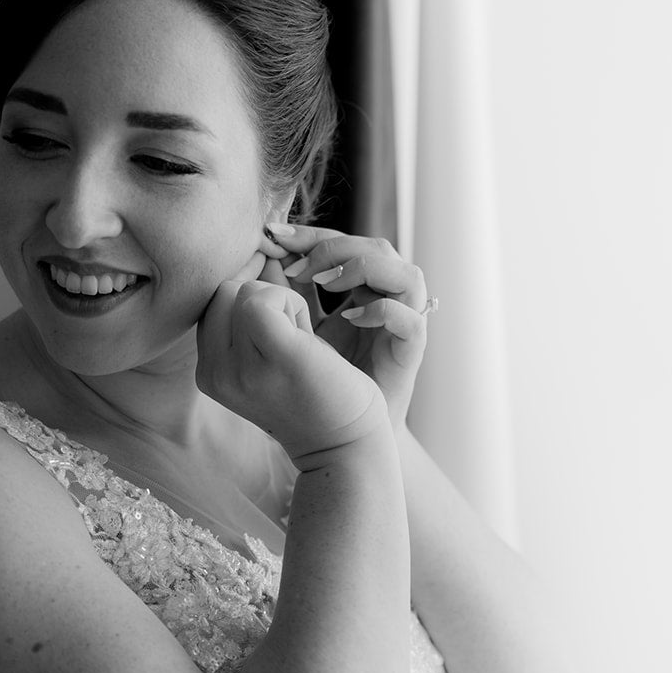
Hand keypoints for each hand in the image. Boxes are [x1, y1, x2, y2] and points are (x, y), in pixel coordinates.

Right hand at [196, 253, 385, 463]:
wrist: (346, 446)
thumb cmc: (316, 394)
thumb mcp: (274, 350)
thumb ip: (258, 308)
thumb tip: (264, 246)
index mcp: (208, 373)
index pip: (214, 302)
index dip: (252, 300)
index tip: (282, 332)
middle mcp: (214, 374)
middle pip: (226, 290)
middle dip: (267, 300)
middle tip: (296, 343)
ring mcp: (241, 366)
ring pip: (246, 289)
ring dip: (285, 305)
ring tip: (303, 347)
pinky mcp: (276, 353)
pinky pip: (266, 296)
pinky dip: (296, 307)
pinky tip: (313, 340)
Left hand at [262, 223, 430, 429]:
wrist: (345, 436)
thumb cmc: (318, 381)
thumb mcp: (291, 330)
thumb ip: (280, 293)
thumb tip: (260, 255)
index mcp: (359, 289)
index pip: (341, 242)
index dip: (310, 236)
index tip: (273, 238)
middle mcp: (387, 298)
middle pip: (374, 248)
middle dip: (330, 248)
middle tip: (295, 265)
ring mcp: (403, 323)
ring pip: (403, 272)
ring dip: (360, 269)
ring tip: (323, 282)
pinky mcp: (411, 349)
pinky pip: (409, 317)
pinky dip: (382, 310)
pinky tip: (349, 318)